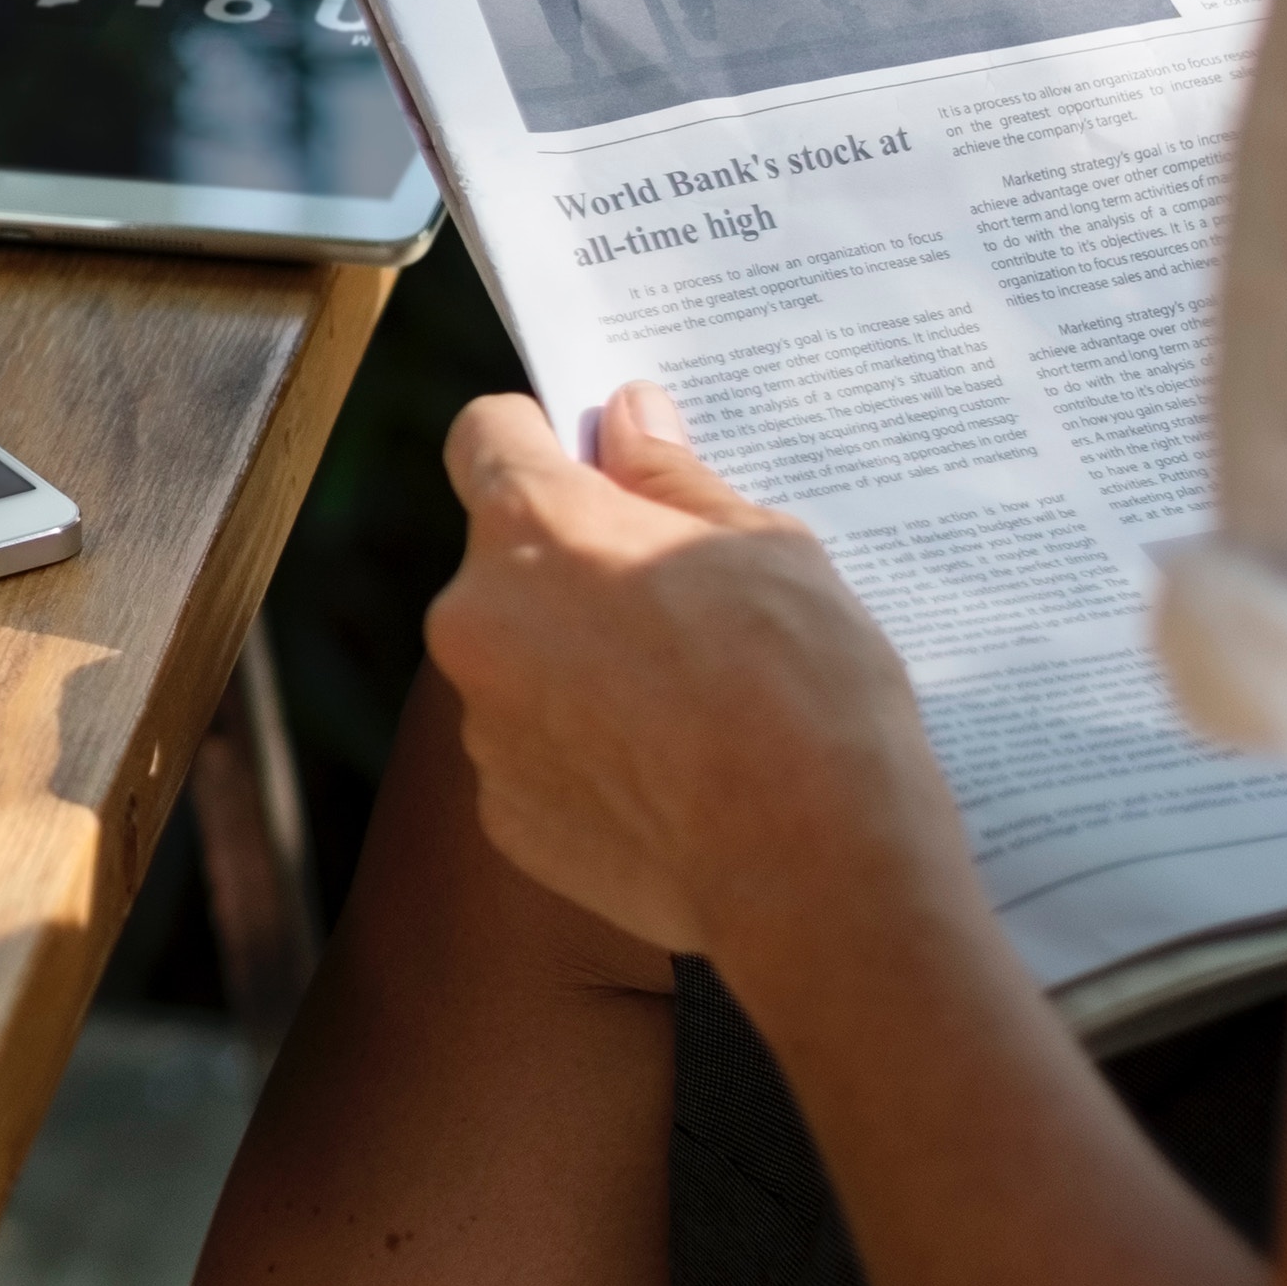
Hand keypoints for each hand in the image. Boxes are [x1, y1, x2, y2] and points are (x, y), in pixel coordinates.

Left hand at [420, 379, 961, 959]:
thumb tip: (627, 420)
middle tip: (676, 605)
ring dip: (576, 665)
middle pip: (506, 563)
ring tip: (686, 704)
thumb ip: (671, 478)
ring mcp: (482, 724)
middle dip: (574, 569)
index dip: (539, 440)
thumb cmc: (802, 686)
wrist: (810, 864)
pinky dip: (584, 755)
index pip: (485, 437)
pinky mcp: (505, 813)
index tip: (590, 461)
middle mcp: (476, 619)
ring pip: (519, 662)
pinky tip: (668, 776)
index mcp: (533, 528)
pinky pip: (533, 755)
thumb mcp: (764, 546)